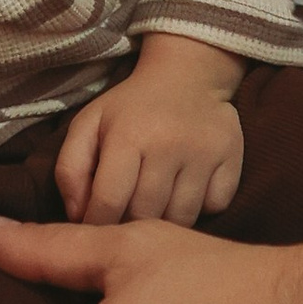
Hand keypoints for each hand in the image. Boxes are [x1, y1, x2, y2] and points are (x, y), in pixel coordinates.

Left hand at [55, 35, 244, 225]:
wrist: (188, 75)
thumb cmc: (131, 108)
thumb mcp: (88, 125)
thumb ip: (70, 169)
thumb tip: (77, 216)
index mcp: (128, 135)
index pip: (108, 203)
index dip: (96, 224)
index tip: (95, 228)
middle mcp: (169, 144)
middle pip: (145, 215)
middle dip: (129, 225)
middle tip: (125, 219)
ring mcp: (205, 153)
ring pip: (181, 219)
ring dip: (165, 222)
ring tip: (155, 207)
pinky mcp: (232, 158)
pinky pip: (214, 208)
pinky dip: (200, 209)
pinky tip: (187, 192)